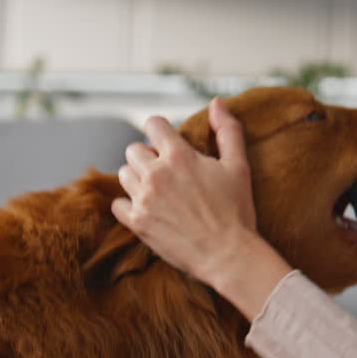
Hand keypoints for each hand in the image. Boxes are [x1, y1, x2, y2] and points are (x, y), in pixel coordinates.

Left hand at [112, 98, 259, 284]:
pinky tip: (147, 209)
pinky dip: (129, 205)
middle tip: (167, 172)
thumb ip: (227, 131)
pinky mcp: (137, 223)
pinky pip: (118, 204)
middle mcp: (156, 174)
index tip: (168, 142)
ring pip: (124, 174)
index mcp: (179, 156)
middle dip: (148, 156)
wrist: (229, 255)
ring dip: (138, 179)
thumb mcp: (238, 166)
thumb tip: (216, 102)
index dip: (161, 130)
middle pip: (134, 149)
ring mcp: (144, 199)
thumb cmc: (237, 211)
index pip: (153, 124)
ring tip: (158, 191)